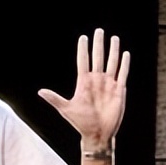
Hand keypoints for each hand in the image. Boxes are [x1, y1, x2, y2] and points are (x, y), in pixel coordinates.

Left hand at [37, 29, 128, 147]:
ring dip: (113, 51)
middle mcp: (97, 81)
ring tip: (113, 38)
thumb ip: (54, 98)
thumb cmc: (81, 122)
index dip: (83, 50)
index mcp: (84, 83)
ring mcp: (108, 84)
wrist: (97, 134)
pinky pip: (122, 74)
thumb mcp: (66, 109)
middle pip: (98, 58)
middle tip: (98, 31)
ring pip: (111, 63)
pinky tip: (125, 54)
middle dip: (98, 44)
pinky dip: (124, 64)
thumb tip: (40, 91)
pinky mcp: (119, 90)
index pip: (83, 61)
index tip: (83, 37)